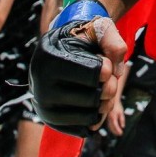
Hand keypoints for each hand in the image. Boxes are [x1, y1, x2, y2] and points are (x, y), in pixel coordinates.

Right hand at [29, 0, 126, 136]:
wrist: (62, 49)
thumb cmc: (83, 37)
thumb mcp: (99, 28)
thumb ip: (113, 41)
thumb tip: (116, 71)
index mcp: (49, 57)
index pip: (94, 74)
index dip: (107, 69)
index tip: (103, 61)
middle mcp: (39, 84)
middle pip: (93, 98)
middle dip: (109, 87)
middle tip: (106, 76)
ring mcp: (42, 106)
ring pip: (90, 116)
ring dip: (104, 103)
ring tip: (99, 87)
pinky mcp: (50, 121)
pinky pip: (83, 128)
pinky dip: (95, 116)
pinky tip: (93, 101)